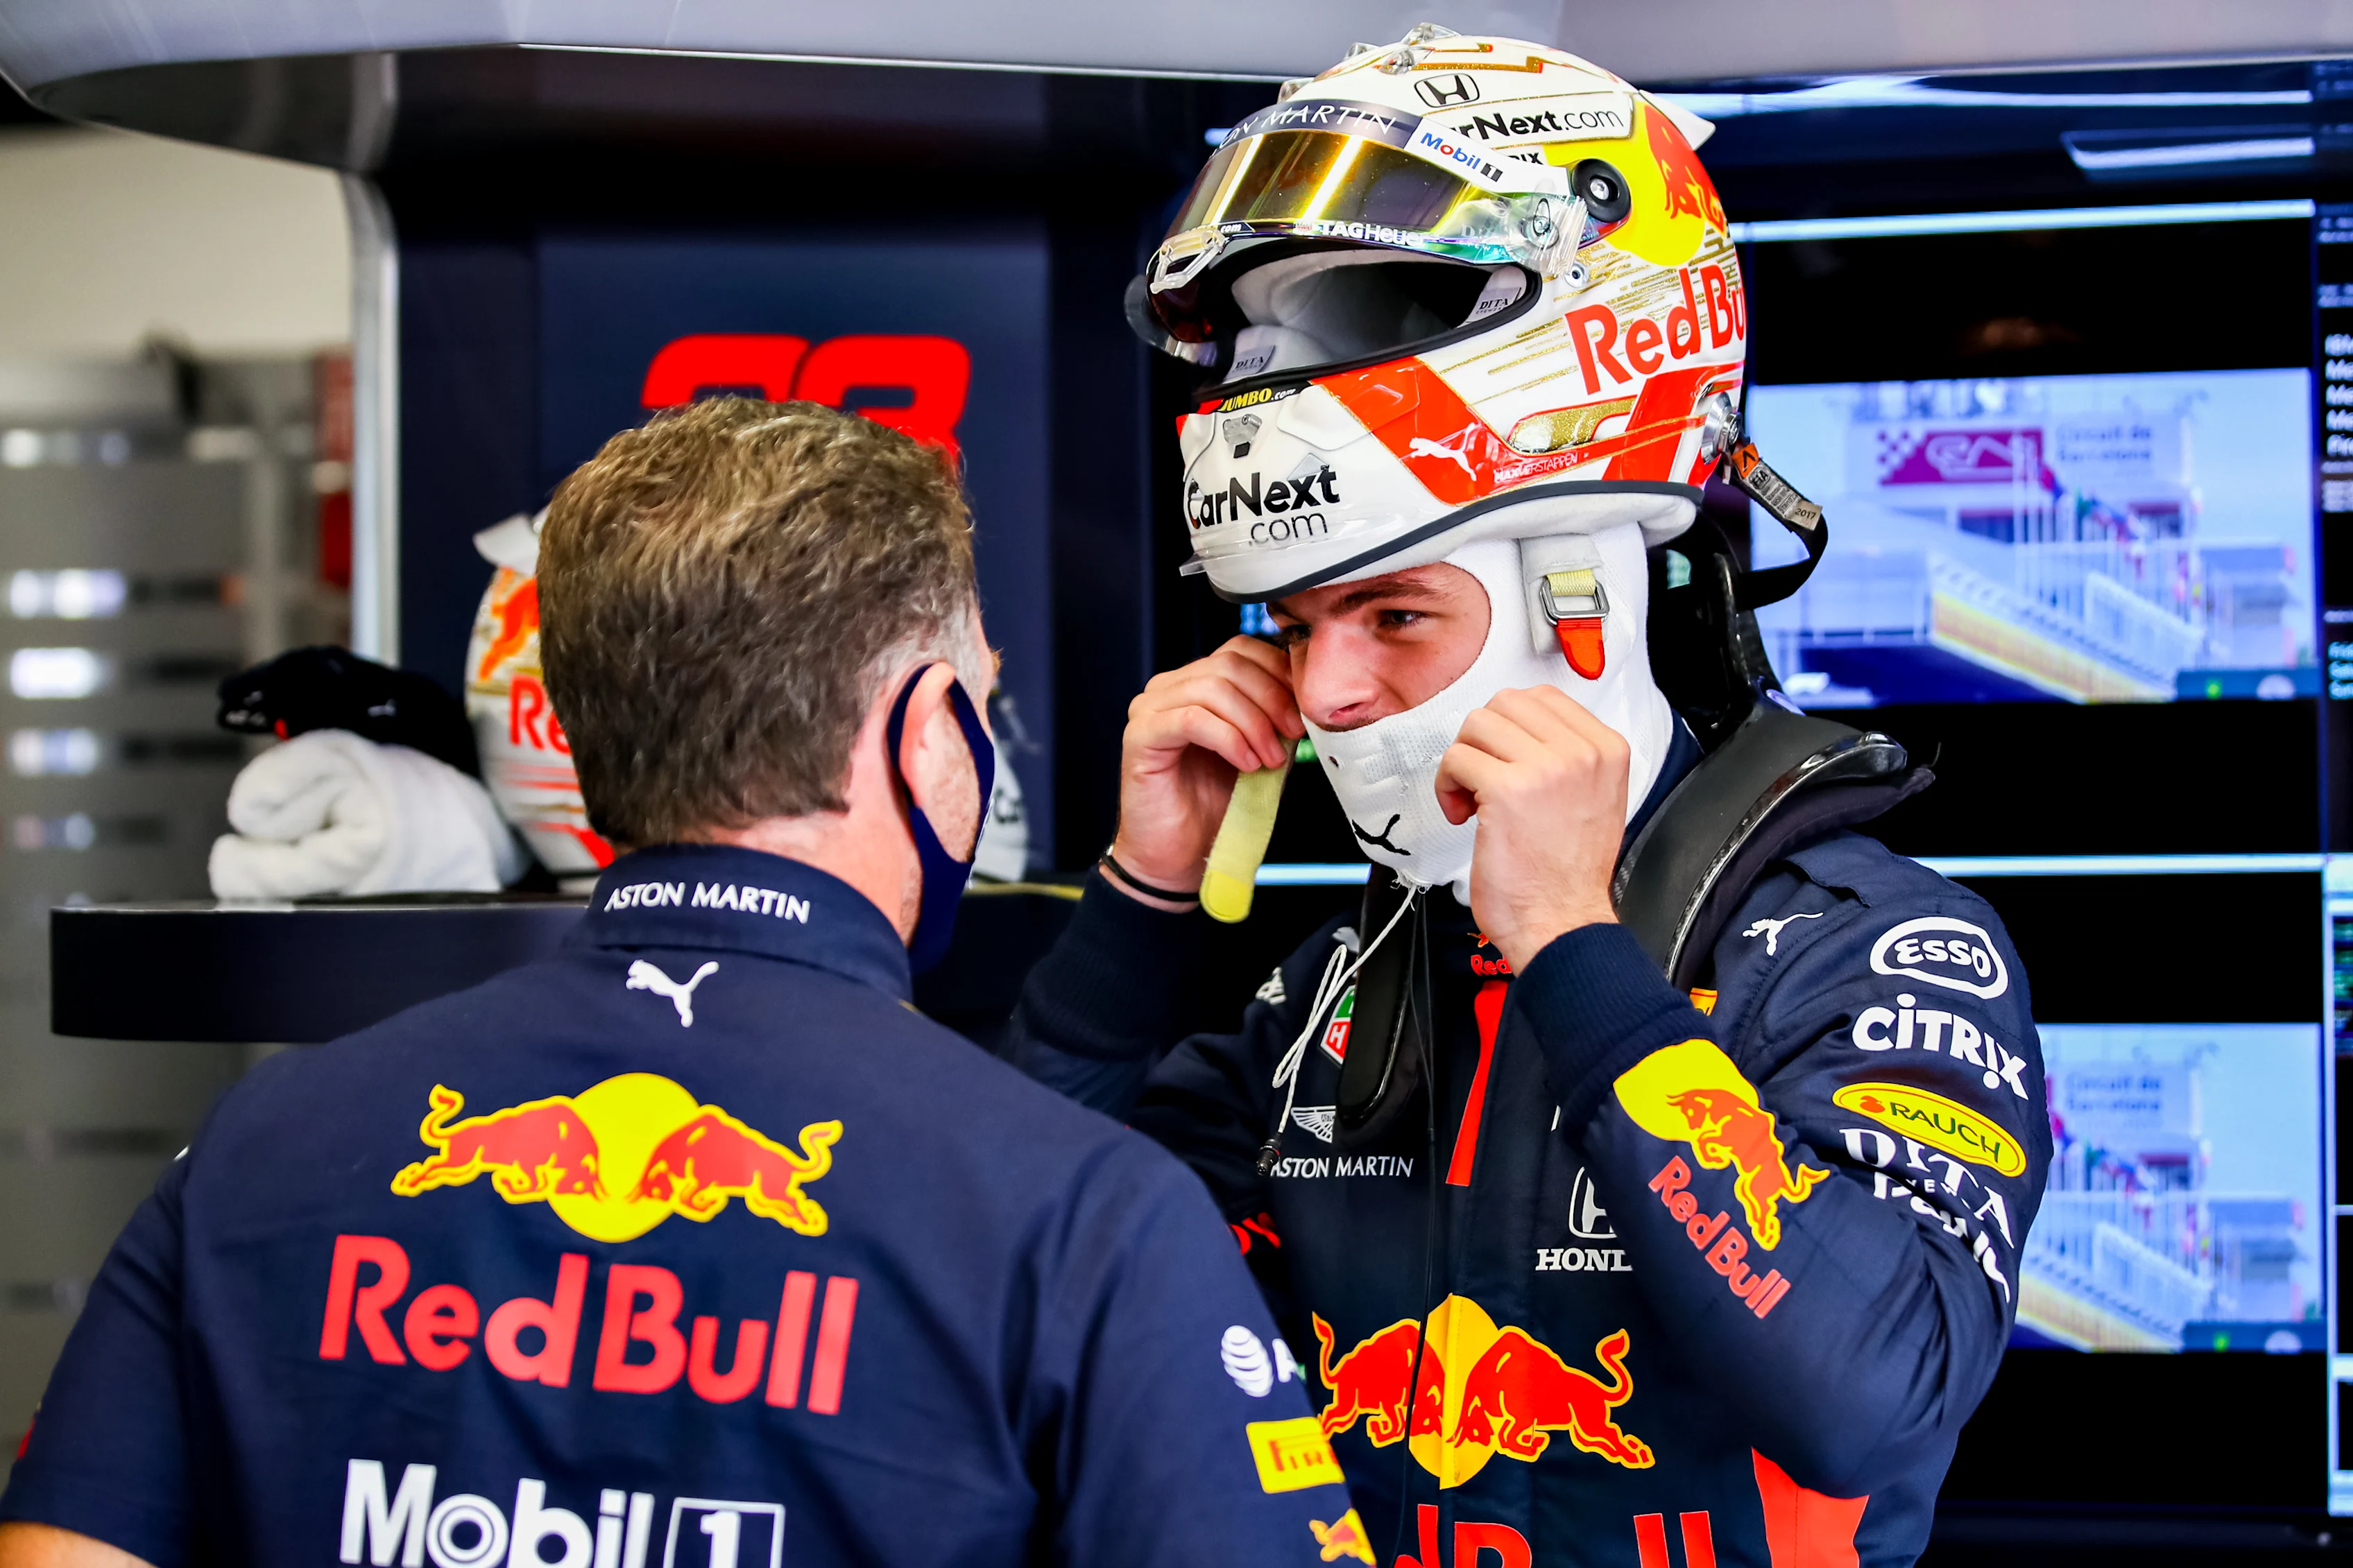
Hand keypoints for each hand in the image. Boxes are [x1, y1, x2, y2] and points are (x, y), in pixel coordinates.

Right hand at [1107, 637, 1301, 903]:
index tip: (1303, 711)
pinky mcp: (1140, 736)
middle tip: (1292, 735)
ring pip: (1212, 688)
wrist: (1181, 856)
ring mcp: (1149, 709)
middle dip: (1271, 698)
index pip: (1241, 649)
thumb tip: (1307, 698)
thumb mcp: (1262, 752)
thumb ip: (1277, 721)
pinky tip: (1245, 763)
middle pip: (1229, 664)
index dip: (1279, 673)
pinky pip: (1191, 719)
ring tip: (1268, 758)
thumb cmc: (1217, 806)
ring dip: (1253, 723)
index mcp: (1197, 684)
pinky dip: (1228, 739)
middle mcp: (1169, 688)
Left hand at [1433, 686, 1628, 972]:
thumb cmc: (1569, 874)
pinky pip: (1457, 759)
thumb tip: (1524, 729)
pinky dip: (1447, 786)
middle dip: (1483, 740)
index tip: (1505, 758)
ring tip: (1472, 799)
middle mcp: (1581, 753)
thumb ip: (1569, 756)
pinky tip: (1463, 816)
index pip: (1544, 697)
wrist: (1562, 922)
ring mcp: (1545, 769)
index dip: (1511, 726)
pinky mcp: (1506, 790)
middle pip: (1505, 704)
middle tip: (1483, 779)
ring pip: (1477, 725)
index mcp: (1606, 750)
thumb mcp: (1595, 798)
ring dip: (1463, 761)